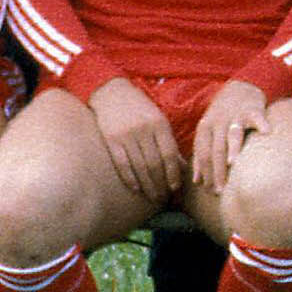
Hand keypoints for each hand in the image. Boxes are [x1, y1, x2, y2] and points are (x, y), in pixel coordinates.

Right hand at [88, 77, 187, 205]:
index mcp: (159, 124)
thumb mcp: (158, 120)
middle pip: (155, 164)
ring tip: (153, 197)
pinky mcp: (111, 140)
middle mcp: (144, 130)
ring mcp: (126, 136)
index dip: (173, 174)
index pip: (169, 154)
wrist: (111, 93)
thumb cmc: (139, 109)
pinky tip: (136, 189)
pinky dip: (130, 179)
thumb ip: (167, 142)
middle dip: (161, 184)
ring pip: (140, 167)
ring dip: (147, 186)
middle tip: (164, 198)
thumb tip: (180, 167)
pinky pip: (122, 165)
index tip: (175, 188)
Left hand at [191, 81, 270, 195]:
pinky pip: (257, 117)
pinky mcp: (252, 109)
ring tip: (231, 164)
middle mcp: (218, 122)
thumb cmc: (225, 116)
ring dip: (231, 149)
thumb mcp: (209, 132)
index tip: (209, 190)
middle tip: (220, 189)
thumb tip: (197, 181)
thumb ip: (202, 155)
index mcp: (205, 128)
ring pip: (232, 135)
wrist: (240, 88)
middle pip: (215, 149)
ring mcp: (235, 115)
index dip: (205, 172)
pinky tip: (266, 132)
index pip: (203, 154)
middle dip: (216, 171)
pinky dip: (261, 124)